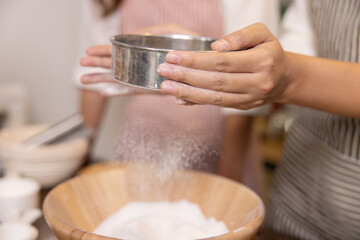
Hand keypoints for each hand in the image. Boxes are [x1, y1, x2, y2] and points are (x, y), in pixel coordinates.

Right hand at [80, 24, 199, 96]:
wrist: (206, 62)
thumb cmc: (191, 44)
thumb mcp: (170, 31)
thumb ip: (152, 33)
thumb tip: (134, 37)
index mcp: (145, 51)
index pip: (120, 52)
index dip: (104, 52)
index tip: (89, 52)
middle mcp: (143, 66)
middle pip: (116, 66)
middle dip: (98, 65)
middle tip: (81, 65)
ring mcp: (147, 78)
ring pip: (120, 79)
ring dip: (103, 79)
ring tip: (84, 79)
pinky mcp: (154, 88)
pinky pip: (133, 91)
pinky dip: (118, 92)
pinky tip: (104, 92)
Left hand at [158, 23, 290, 109]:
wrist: (284, 78)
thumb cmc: (269, 51)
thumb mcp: (262, 34)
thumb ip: (240, 36)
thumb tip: (216, 46)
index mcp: (262, 61)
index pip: (223, 61)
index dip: (196, 60)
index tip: (173, 56)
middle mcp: (257, 83)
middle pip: (216, 81)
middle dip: (186, 76)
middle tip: (164, 71)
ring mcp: (249, 98)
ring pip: (215, 98)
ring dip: (187, 92)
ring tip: (165, 86)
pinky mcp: (242, 107)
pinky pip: (217, 106)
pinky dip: (197, 102)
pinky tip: (179, 98)